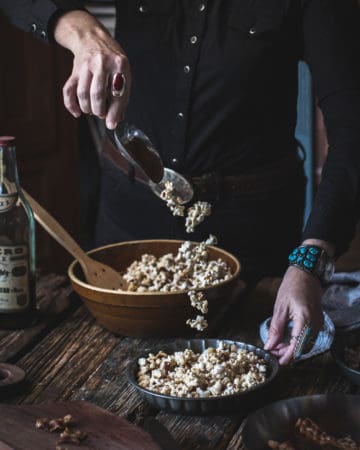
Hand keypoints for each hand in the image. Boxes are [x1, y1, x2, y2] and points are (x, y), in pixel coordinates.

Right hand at [54, 11, 130, 128]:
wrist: (92, 37)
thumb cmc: (111, 59)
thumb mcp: (123, 73)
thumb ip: (122, 96)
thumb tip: (116, 120)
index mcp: (119, 64)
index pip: (117, 93)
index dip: (114, 112)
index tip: (111, 124)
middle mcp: (101, 63)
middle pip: (97, 94)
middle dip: (100, 111)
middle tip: (102, 115)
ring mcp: (86, 66)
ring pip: (83, 94)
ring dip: (88, 109)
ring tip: (93, 111)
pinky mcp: (74, 71)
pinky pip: (69, 91)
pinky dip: (71, 105)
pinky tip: (77, 113)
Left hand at [264, 266, 323, 364]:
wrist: (306, 274)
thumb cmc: (292, 287)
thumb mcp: (280, 307)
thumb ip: (275, 328)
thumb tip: (269, 346)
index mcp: (305, 320)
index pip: (298, 346)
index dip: (287, 356)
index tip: (277, 362)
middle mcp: (315, 324)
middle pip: (302, 348)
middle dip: (287, 353)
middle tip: (272, 352)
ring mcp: (318, 324)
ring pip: (305, 344)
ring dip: (291, 348)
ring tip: (276, 346)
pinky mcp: (317, 322)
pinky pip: (308, 337)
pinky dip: (297, 341)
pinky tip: (285, 339)